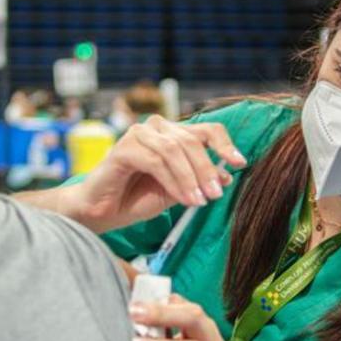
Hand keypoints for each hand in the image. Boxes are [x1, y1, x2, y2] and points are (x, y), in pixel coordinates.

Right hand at [69, 115, 245, 232]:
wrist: (101, 212)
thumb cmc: (136, 199)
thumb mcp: (177, 192)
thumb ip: (198, 181)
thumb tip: (227, 176)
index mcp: (173, 135)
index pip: (206, 130)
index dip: (225, 144)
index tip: (239, 163)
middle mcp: (157, 128)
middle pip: (192, 140)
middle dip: (207, 169)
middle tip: (215, 194)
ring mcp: (139, 135)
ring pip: (175, 150)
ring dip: (191, 177)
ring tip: (199, 200)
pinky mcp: (124, 148)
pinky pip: (156, 161)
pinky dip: (174, 181)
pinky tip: (182, 197)